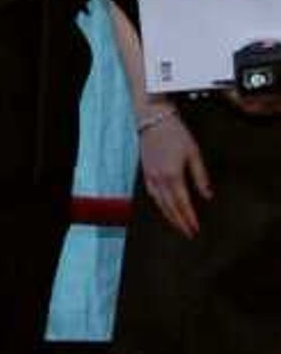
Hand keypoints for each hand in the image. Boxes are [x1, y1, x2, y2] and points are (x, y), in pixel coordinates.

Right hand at [137, 107, 210, 236]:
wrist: (153, 120)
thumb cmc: (175, 133)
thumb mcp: (194, 153)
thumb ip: (200, 176)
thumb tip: (207, 196)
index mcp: (173, 176)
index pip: (182, 204)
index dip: (189, 218)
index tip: (195, 229)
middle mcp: (159, 180)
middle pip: (170, 208)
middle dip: (180, 222)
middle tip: (188, 233)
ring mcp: (150, 177)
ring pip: (160, 204)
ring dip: (169, 217)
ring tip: (178, 225)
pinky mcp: (146, 173)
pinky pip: (152, 195)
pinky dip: (159, 205)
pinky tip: (164, 208)